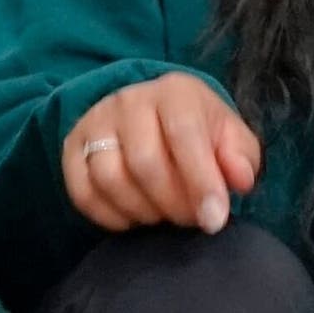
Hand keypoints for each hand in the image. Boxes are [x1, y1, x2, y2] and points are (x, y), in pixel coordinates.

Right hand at [61, 73, 261, 234]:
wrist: (151, 115)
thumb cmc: (197, 130)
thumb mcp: (229, 136)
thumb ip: (240, 158)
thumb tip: (239, 180)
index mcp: (174, 92)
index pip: (185, 135)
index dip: (201, 182)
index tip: (214, 220)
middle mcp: (129, 101)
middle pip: (145, 163)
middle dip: (173, 203)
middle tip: (191, 220)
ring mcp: (95, 123)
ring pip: (110, 179)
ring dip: (142, 211)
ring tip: (163, 216)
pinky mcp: (72, 148)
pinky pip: (83, 193)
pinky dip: (110, 216)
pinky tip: (134, 218)